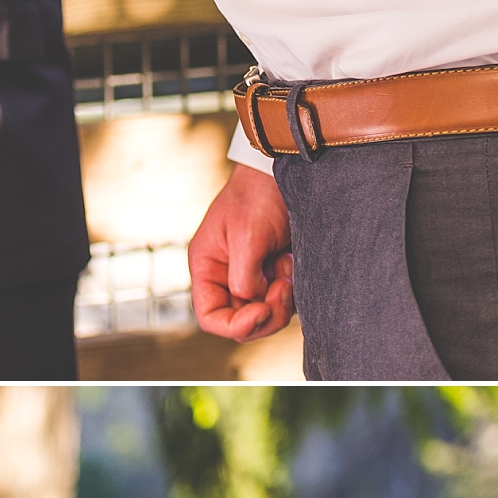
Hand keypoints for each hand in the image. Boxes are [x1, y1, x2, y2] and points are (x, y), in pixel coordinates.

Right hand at [189, 166, 295, 339]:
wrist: (285, 172)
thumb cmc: (258, 196)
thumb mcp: (246, 236)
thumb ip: (243, 276)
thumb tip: (253, 301)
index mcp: (207, 268)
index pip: (211, 317)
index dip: (235, 325)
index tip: (261, 310)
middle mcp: (225, 277)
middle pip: (241, 322)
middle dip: (266, 313)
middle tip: (283, 286)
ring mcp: (250, 276)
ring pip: (265, 314)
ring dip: (281, 301)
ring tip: (286, 266)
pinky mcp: (272, 273)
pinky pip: (281, 300)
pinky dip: (290, 291)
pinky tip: (290, 262)